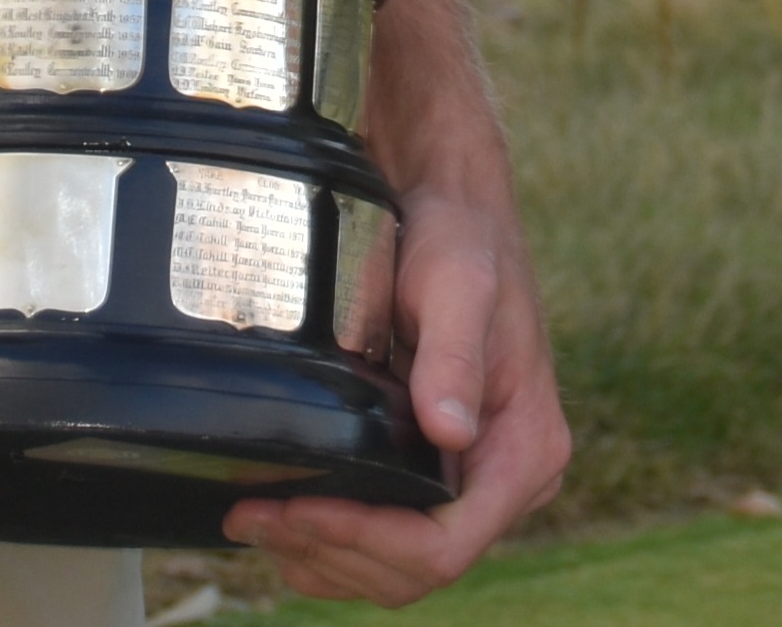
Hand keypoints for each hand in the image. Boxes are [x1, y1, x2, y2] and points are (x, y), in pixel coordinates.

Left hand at [227, 137, 568, 601]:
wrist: (453, 210)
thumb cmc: (462, 240)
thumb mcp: (458, 286)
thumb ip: (454, 356)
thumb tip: (451, 433)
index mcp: (526, 450)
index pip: (446, 543)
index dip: (370, 542)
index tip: (302, 510)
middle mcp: (505, 479)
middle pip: (415, 571)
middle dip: (334, 554)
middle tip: (256, 516)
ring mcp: (470, 482)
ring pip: (395, 569)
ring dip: (323, 559)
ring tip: (257, 521)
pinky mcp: (435, 473)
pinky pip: (385, 538)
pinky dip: (331, 542)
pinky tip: (286, 517)